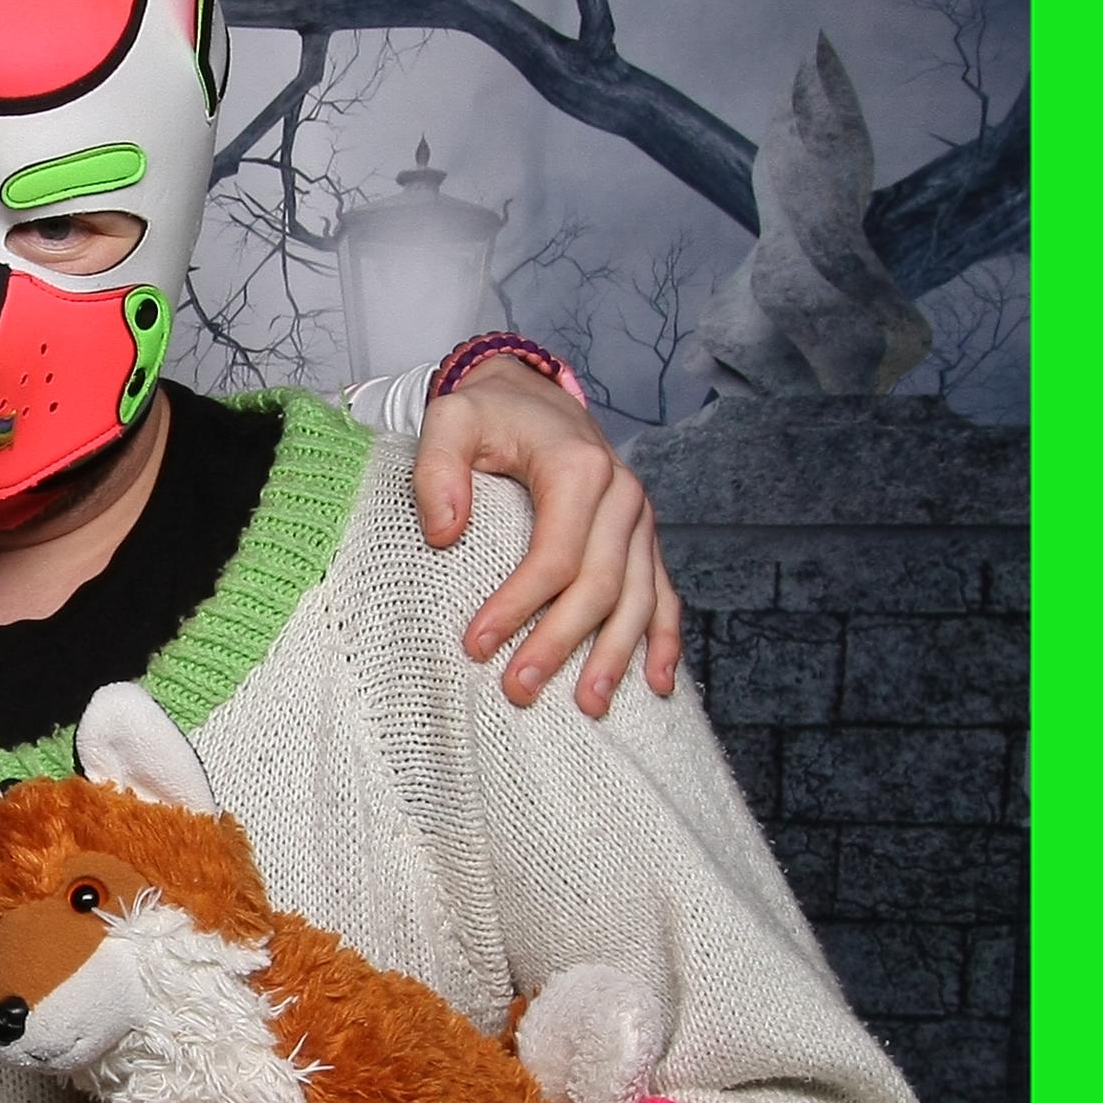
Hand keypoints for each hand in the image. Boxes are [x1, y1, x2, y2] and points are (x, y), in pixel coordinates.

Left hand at [410, 361, 682, 713]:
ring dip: (616, 656)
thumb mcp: (449, 419)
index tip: (475, 645)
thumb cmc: (487, 414)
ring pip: (640, 598)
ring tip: (588, 706)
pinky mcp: (644, 538)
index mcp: (578, 468)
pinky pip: (664, 594)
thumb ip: (437, 468)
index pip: (553, 554)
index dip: (517, 605)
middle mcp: (622, 495)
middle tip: (519, 690)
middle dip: (560, 643)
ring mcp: (640, 519)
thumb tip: (443, 532)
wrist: (530, 396)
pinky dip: (664, 641)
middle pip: (600, 585)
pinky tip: (655, 685)